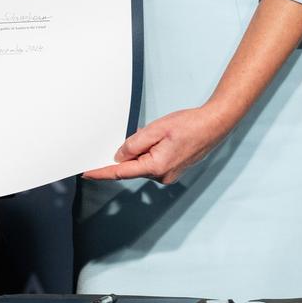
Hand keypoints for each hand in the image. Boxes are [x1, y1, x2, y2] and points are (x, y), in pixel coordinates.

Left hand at [82, 106, 231, 184]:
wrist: (214, 126)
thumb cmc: (189, 125)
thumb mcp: (156, 129)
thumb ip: (134, 143)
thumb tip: (119, 156)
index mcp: (156, 167)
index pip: (121, 172)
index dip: (102, 172)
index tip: (87, 173)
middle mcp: (161, 176)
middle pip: (132, 166)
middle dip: (130, 152)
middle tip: (145, 133)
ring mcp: (168, 176)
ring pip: (142, 164)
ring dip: (142, 150)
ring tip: (160, 133)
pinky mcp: (172, 171)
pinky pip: (152, 163)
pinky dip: (149, 152)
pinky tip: (162, 139)